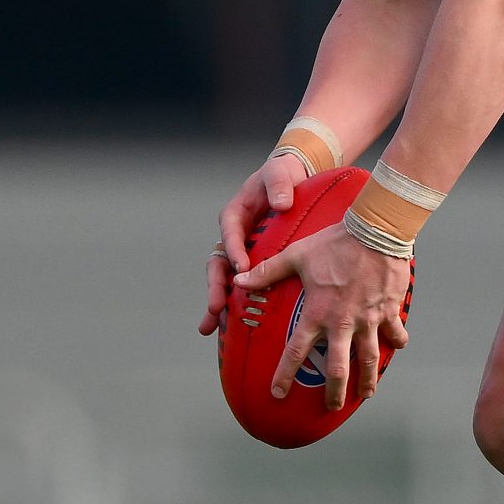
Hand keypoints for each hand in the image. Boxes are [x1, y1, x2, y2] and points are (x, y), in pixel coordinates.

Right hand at [197, 152, 312, 336]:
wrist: (293, 183)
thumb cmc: (282, 177)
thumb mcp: (279, 174)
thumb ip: (278, 184)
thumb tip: (280, 204)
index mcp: (234, 215)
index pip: (229, 234)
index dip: (233, 251)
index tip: (240, 267)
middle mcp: (233, 237)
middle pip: (219, 264)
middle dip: (216, 286)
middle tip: (216, 306)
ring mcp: (241, 252)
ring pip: (225, 280)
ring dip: (217, 302)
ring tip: (210, 326)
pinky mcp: (253, 265)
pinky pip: (241, 286)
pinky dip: (233, 305)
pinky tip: (228, 328)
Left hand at [232, 224, 411, 410]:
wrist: (376, 232)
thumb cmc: (334, 243)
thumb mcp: (297, 255)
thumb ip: (268, 271)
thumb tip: (239, 281)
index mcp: (318, 313)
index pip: (296, 351)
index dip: (285, 374)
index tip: (278, 393)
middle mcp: (343, 323)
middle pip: (338, 368)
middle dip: (334, 391)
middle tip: (331, 406)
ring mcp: (369, 319)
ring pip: (369, 358)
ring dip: (368, 379)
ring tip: (367, 394)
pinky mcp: (389, 310)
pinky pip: (395, 332)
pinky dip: (397, 341)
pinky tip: (398, 348)